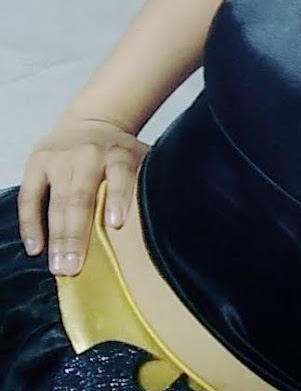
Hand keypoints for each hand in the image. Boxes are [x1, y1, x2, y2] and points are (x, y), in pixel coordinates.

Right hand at [17, 114, 149, 275]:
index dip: (119, 198)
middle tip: (74, 267)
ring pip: (56, 201)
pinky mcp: (36, 164)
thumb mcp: (144, 159)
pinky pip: (30, 198)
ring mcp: (60, 159)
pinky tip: (36, 249)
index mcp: (120, 154)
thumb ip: (152, 183)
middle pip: (81, 197)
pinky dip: (31, 225)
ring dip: (56, 237)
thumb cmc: (122, 154)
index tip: (115, 224)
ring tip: (59, 266)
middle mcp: (89, 155)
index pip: (121, 175)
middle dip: (77, 234)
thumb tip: (180, 218)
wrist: (92, 123)